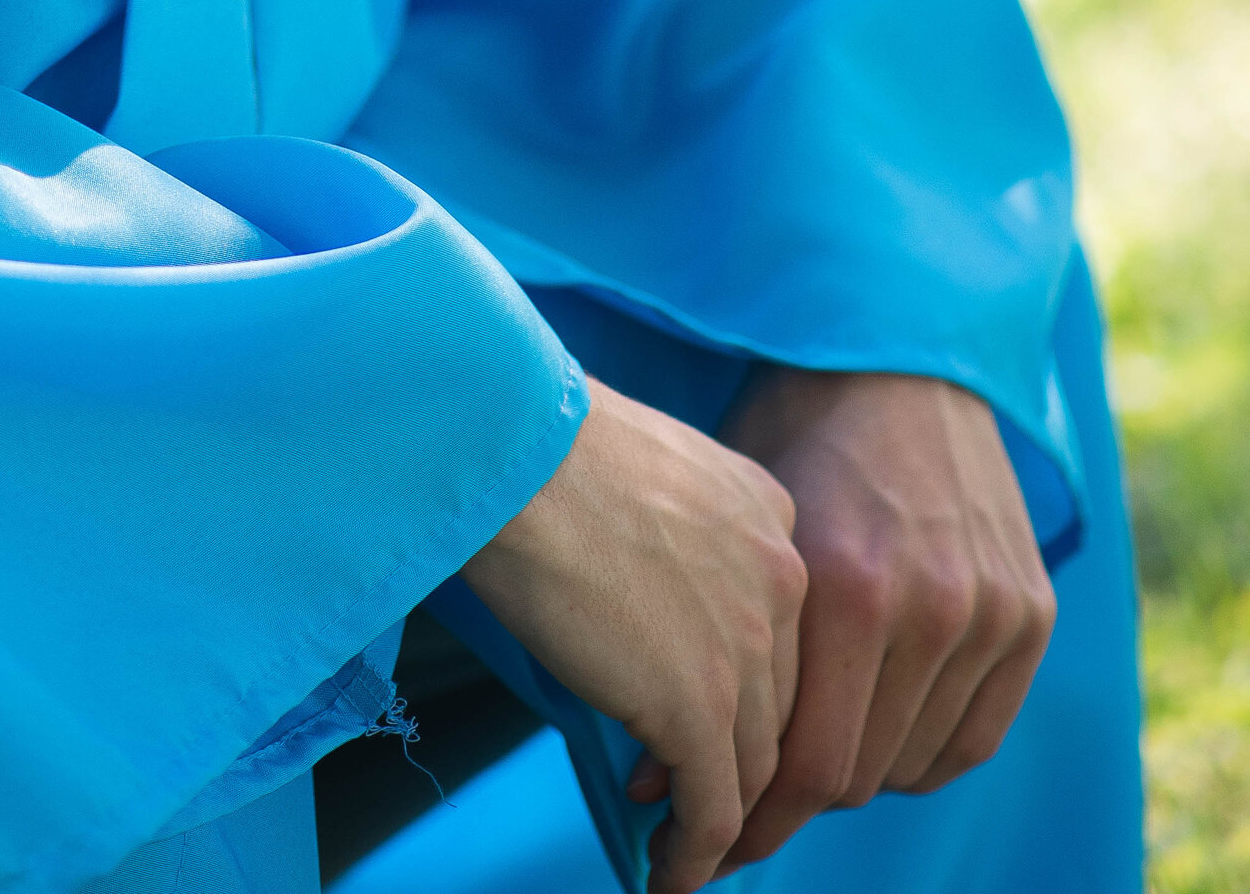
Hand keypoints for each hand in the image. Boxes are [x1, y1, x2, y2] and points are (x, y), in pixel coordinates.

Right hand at [463, 378, 805, 893]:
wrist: (513, 447)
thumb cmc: (545, 443)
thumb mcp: (645, 474)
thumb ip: (675, 538)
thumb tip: (648, 605)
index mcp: (769, 513)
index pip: (780, 631)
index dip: (746, 691)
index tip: (709, 725)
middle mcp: (781, 579)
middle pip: (777, 705)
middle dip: (739, 762)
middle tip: (690, 795)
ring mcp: (745, 646)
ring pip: (754, 767)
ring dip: (718, 818)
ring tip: (674, 843)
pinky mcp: (698, 704)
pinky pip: (711, 808)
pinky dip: (693, 855)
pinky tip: (665, 873)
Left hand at [715, 366, 1054, 866]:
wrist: (897, 352)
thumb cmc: (793, 429)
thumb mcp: (743, 521)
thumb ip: (724, 639)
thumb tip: (655, 766)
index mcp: (847, 586)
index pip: (806, 767)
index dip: (751, 820)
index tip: (708, 842)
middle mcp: (930, 609)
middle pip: (856, 777)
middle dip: (790, 801)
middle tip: (740, 802)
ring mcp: (991, 613)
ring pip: (911, 764)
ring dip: (854, 773)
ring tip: (801, 752)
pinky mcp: (1030, 613)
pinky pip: (972, 738)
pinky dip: (919, 751)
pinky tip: (872, 728)